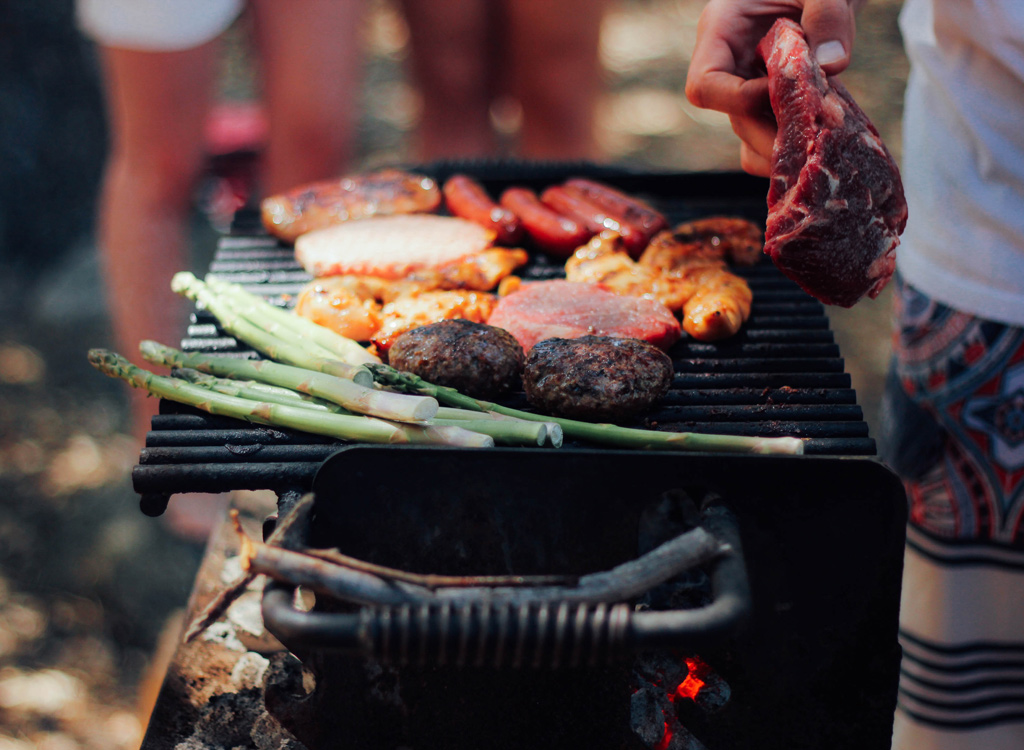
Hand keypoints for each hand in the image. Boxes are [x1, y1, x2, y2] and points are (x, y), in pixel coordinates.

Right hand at [685, 0, 860, 175]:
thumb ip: (828, 13)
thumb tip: (832, 64)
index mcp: (723, 28)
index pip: (705, 85)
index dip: (740, 100)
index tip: (787, 90)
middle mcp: (732, 63)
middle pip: (735, 120)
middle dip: (775, 135)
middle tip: (818, 141)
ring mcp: (752, 85)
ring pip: (752, 138)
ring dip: (787, 147)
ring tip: (826, 140)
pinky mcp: (775, 101)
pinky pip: (773, 139)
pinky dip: (798, 147)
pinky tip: (829, 135)